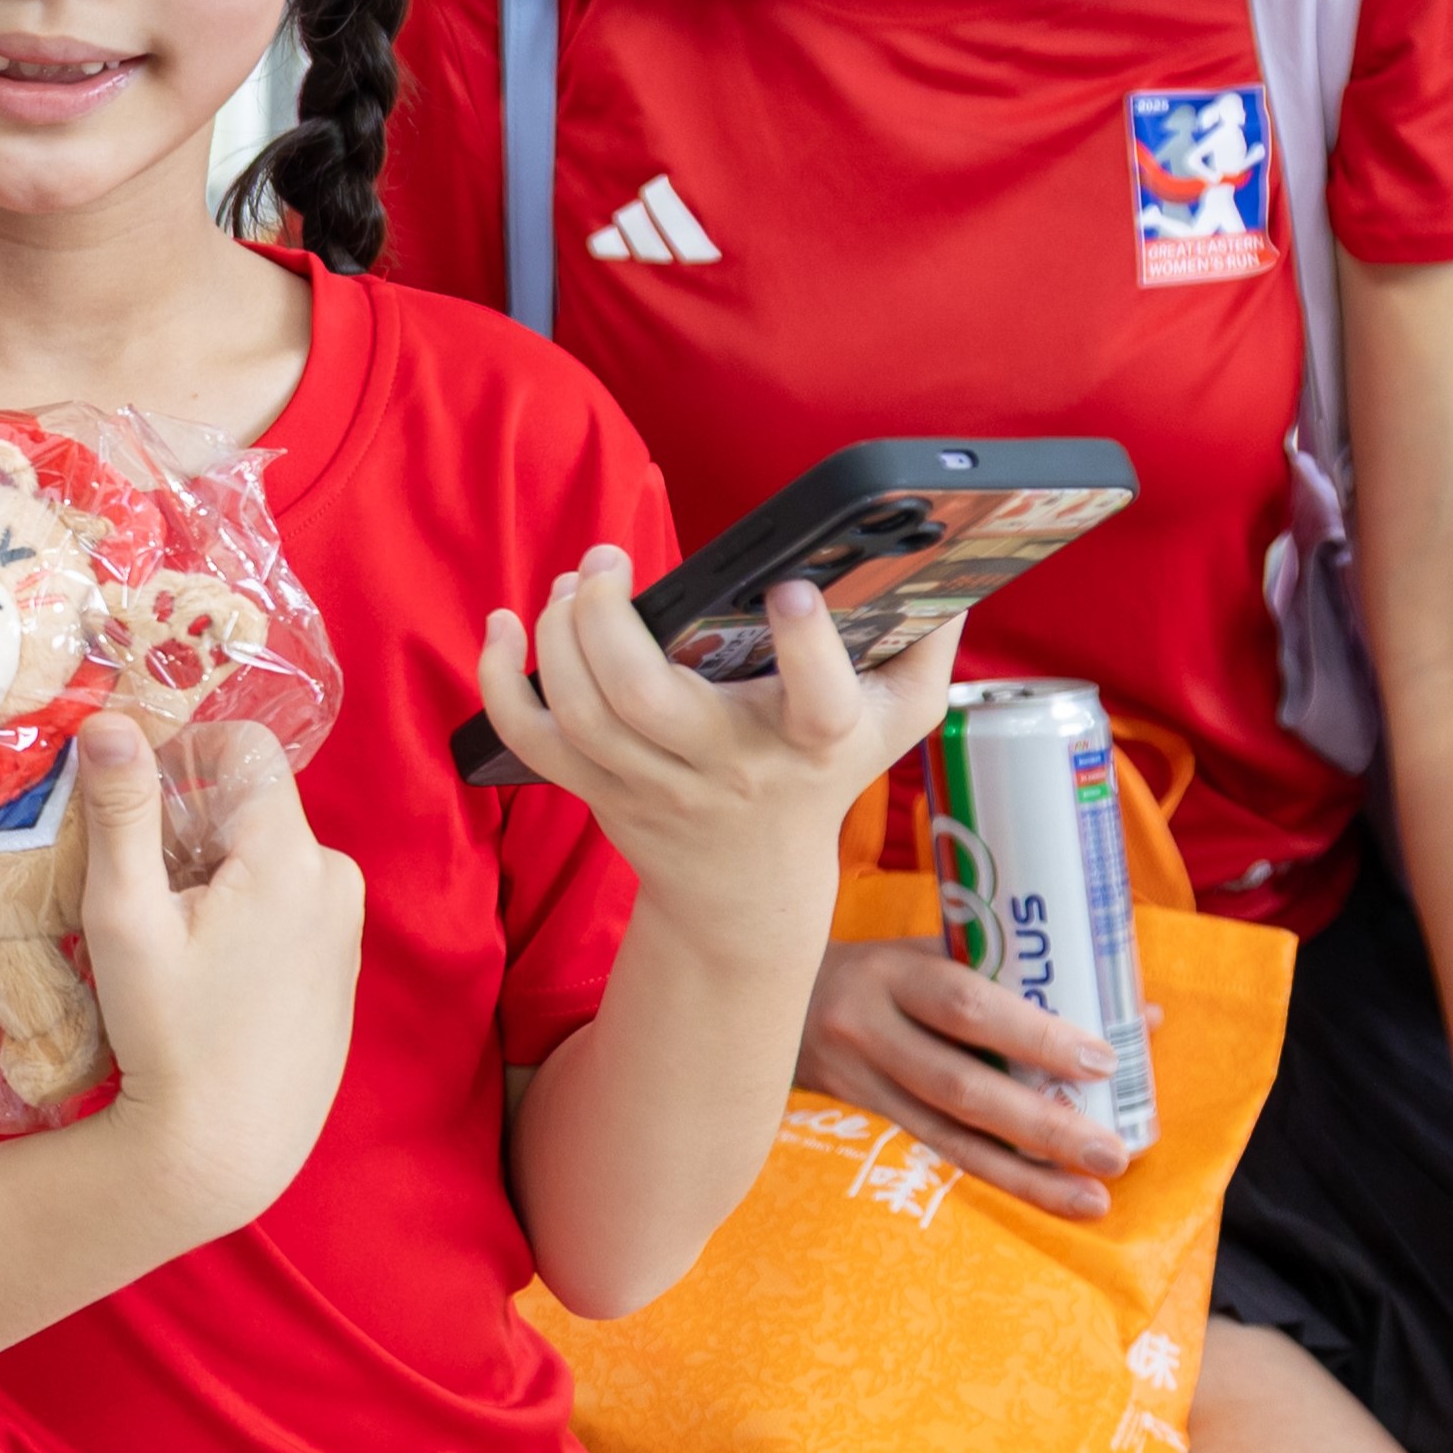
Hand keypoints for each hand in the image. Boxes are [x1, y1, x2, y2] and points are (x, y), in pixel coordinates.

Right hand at [77, 716, 364, 1239]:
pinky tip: (205, 978)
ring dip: (211, 875)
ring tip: (170, 945)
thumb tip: (110, 720)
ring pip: (265, 856)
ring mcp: (345, 929)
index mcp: (293, 857)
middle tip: (140, 896)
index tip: (134, 810)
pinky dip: (240, 916)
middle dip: (188, 828)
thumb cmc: (168, 1036)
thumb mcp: (126, 918)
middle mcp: (337, 880)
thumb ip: (120, 811)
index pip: (245, 747)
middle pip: (251, 806)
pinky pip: (286, 905)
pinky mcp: (339, 969)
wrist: (226, 1152)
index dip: (182, 756)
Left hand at [476, 557, 957, 966]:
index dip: (808, 649)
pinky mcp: (598, 793)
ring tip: (576, 582)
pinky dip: (500, 683)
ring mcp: (653, 788)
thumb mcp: (896, 723)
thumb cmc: (822, 781)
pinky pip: (531, 742)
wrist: (750, 892)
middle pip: (646, 701)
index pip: (819, 708)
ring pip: (581, 715)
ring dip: (558, 635)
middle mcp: (727, 770)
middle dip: (609, 620)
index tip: (789, 587)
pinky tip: (504, 626)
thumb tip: (952, 563)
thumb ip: (929, 647)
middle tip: (610, 560)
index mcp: (810, 746)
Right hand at [790, 935, 1130, 1214]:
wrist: (762, 997)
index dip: (1034, 1035)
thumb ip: (1019, 977)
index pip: (966, 1005)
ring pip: (947, 1137)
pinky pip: (932, 1155)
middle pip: (961, 1085)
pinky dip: (994, 1180)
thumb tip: (1141, 1013)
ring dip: (1027, 1175)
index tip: (1101, 1060)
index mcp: (890, 973)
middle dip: (1044, 1125)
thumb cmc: (878, 969)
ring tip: (1094, 1197)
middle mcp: (866, 1030)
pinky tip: (1043, 1199)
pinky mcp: (858, 1122)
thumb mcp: (929, 953)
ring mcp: (857, 1084)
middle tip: (1115, 1150)